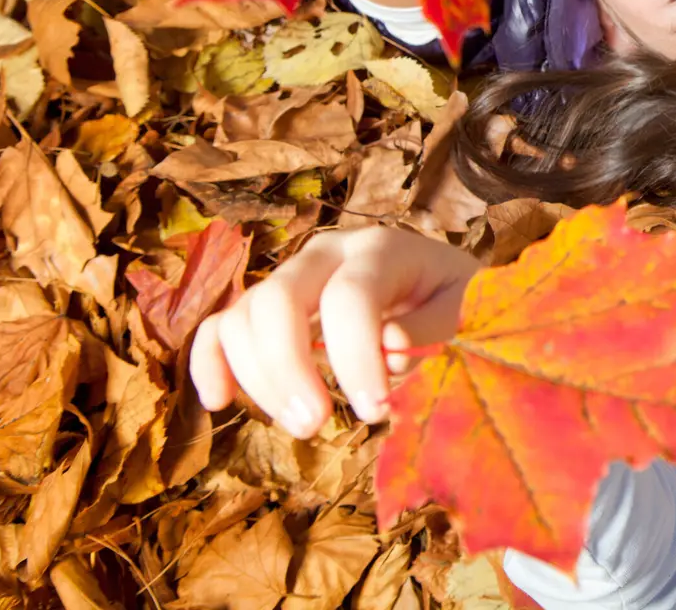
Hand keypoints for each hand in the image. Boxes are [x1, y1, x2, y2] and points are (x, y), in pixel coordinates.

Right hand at [189, 227, 480, 438]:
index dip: (355, 358)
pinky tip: (219, 403)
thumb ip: (433, 326)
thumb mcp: (466, 308)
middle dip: (289, 369)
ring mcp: (292, 276)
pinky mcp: (268, 307)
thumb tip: (387, 346)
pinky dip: (209, 362)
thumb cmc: (456, 299)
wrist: (442, 284)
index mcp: (381, 249)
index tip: (375, 411)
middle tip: (317, 425)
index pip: (350, 297)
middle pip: (278, 299)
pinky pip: (219, 326)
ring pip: (243, 316)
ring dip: (258, 378)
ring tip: (303, 426)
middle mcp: (327, 253)